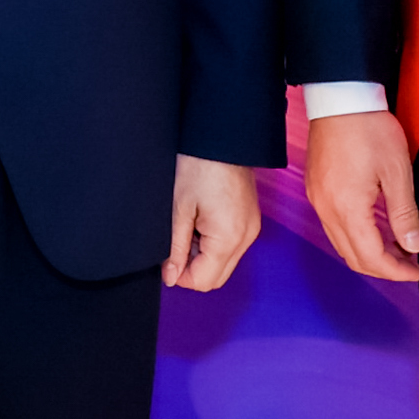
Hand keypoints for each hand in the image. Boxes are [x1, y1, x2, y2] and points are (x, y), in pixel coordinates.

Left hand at [165, 155, 262, 289]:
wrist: (222, 138)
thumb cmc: (199, 166)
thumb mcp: (179, 209)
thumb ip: (176, 247)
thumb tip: (171, 277)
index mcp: (228, 238)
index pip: (204, 281)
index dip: (181, 277)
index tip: (166, 261)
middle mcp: (246, 239)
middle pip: (217, 276)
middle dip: (193, 269)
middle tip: (175, 245)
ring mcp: (251, 230)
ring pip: (224, 262)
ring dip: (204, 255)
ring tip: (188, 226)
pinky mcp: (251, 221)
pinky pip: (232, 246)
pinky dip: (215, 243)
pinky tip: (201, 221)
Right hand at [303, 111, 418, 282]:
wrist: (339, 98)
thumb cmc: (369, 129)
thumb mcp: (397, 172)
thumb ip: (405, 215)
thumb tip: (414, 246)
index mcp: (347, 208)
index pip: (371, 257)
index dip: (396, 271)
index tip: (416, 271)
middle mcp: (326, 210)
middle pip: (353, 257)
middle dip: (382, 268)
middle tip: (409, 264)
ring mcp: (317, 200)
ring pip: (341, 244)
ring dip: (368, 254)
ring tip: (397, 247)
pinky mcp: (316, 190)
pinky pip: (333, 227)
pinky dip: (355, 237)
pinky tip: (375, 228)